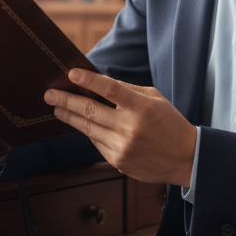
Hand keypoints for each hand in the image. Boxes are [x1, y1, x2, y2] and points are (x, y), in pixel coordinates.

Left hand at [45, 69, 195, 185]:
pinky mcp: (118, 161)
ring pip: (88, 128)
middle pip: (91, 111)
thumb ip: (127, 90)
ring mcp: (123, 147)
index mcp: (143, 107)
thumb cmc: (170, 123)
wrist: (186, 158)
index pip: (110, 89)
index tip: (71, 74)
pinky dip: (87, 132)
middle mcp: (130, 127)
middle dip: (66, 100)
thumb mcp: (155, 98)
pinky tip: (79, 124)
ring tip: (56, 108)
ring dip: (69, 117)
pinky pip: (96, 143)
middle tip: (50, 93)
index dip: (89, 81)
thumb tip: (98, 82)